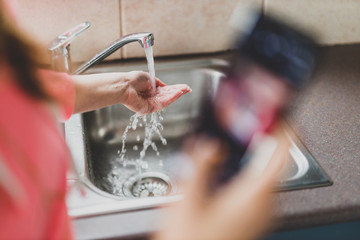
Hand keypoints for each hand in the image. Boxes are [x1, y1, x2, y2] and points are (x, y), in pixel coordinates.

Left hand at [122, 71, 190, 114]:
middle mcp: (151, 98)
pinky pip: (162, 103)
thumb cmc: (132, 80)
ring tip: (184, 90)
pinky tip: (177, 93)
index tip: (183, 87)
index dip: (175, 89)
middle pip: (168, 96)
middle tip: (187, 89)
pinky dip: (171, 98)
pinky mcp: (149, 109)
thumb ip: (158, 83)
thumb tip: (165, 86)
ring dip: (176, 95)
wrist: (124, 85)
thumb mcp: (148, 78)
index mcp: (151, 90)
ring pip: (167, 100)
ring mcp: (151, 104)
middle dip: (178, 92)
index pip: (165, 91)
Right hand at [153, 125, 289, 239]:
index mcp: (253, 196)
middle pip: (271, 163)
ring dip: (252, 156)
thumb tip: (209, 144)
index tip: (277, 114)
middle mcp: (263, 205)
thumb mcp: (187, 199)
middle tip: (243, 124)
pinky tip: (227, 168)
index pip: (280, 155)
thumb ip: (199, 166)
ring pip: (264, 175)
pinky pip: (257, 187)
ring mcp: (259, 214)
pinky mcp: (252, 218)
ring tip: (234, 141)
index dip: (282, 131)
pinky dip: (248, 171)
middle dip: (260, 140)